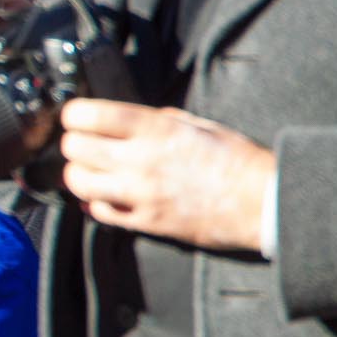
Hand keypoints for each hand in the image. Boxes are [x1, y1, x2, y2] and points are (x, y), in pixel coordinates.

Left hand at [58, 99, 274, 251]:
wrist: (264, 202)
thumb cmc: (237, 160)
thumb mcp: (197, 124)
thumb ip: (158, 120)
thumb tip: (126, 121)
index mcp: (155, 128)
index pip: (90, 115)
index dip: (75, 115)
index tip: (76, 117)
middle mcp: (141, 159)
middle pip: (75, 148)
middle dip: (73, 144)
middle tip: (81, 144)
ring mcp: (140, 193)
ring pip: (79, 183)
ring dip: (78, 175)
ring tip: (89, 171)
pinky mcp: (146, 221)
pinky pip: (100, 213)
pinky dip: (94, 204)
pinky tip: (103, 196)